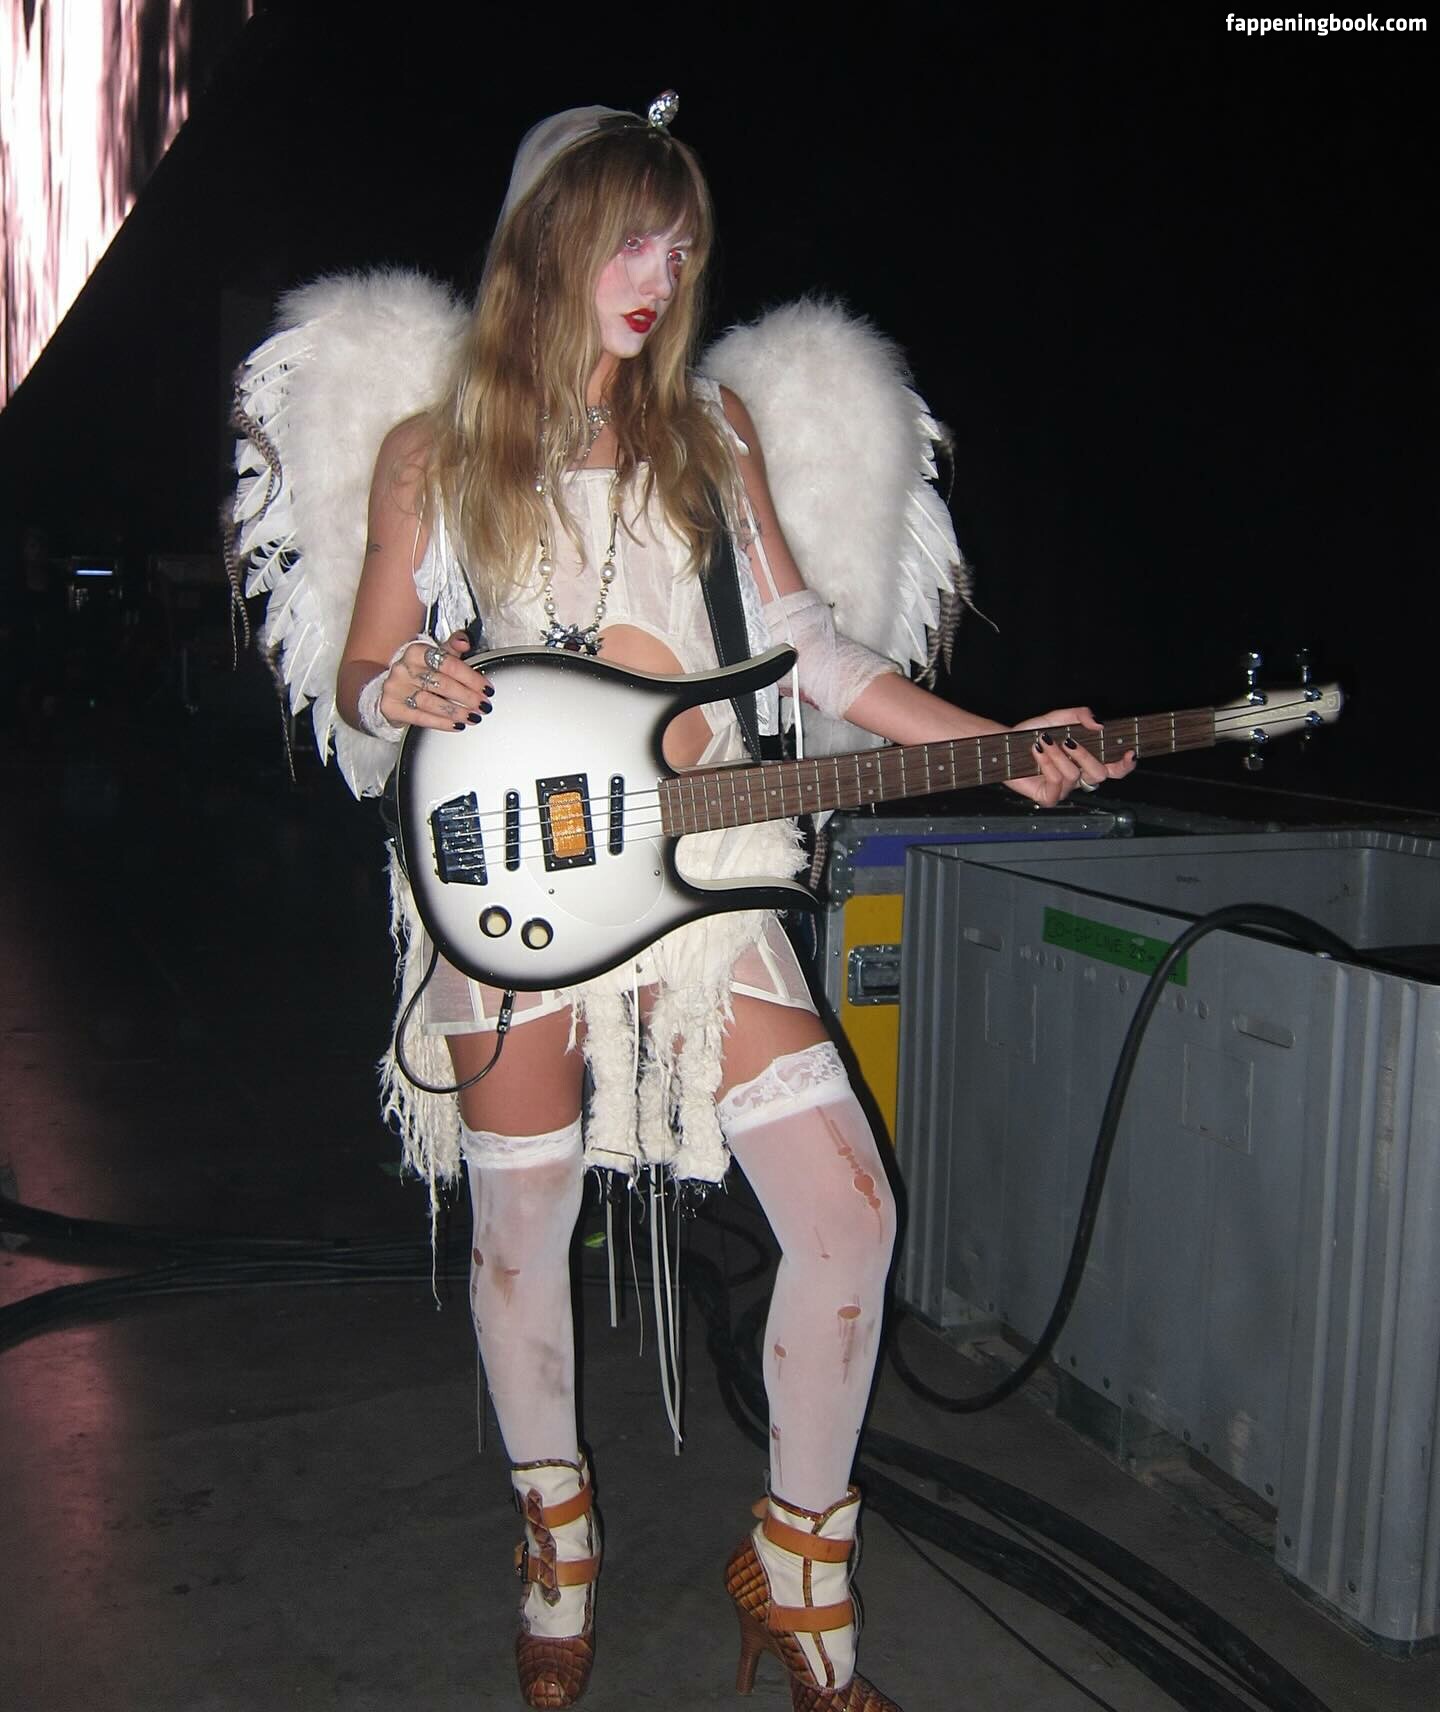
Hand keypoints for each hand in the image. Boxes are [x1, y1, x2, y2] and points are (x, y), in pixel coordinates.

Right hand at [381, 635, 492, 731]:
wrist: (391, 689)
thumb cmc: (418, 673)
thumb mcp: (434, 656)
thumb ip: (451, 648)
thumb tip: (464, 641)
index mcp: (416, 652)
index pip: (448, 663)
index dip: (470, 678)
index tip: (486, 689)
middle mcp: (404, 668)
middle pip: (442, 684)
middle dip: (467, 697)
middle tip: (483, 706)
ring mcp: (395, 688)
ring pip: (431, 702)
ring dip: (456, 712)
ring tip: (472, 717)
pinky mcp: (391, 707)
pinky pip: (420, 717)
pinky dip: (441, 723)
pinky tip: (456, 725)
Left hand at [1007, 706, 1135, 806]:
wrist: (1007, 743)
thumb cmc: (1033, 733)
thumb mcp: (1058, 718)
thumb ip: (1079, 715)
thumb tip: (1098, 724)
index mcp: (1086, 761)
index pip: (1114, 769)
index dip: (1125, 764)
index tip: (1130, 752)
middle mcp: (1078, 777)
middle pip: (1099, 774)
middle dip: (1086, 755)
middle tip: (1069, 741)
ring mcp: (1063, 790)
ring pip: (1074, 776)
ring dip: (1058, 755)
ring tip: (1043, 742)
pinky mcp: (1047, 797)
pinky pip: (1056, 783)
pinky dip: (1046, 764)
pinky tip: (1037, 752)